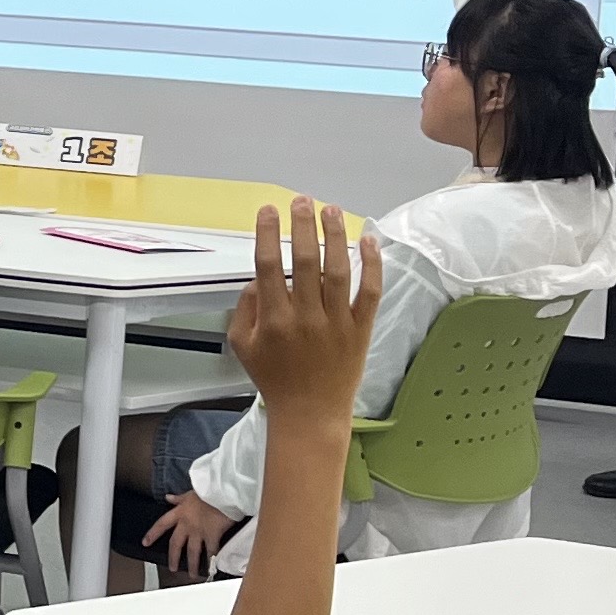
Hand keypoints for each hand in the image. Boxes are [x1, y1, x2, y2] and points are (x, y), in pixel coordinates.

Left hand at [147, 493, 237, 581]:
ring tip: (192, 575)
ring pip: (192, 552)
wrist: (223, 491)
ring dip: (192, 565)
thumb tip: (168, 498)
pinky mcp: (212, 535)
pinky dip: (212, 560)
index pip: (161, 524)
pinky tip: (212, 567)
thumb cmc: (208, 490)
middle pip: (176, 544)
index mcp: (180, 513)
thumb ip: (179, 498)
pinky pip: (211, 551)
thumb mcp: (190, 493)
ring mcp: (199, 531)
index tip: (145, 543)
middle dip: (172, 557)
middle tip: (172, 568)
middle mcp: (186, 524)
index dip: (152, 534)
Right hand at [228, 197, 380, 418]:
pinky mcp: (360, 329)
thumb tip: (259, 279)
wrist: (310, 414)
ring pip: (338, 270)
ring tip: (332, 210)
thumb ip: (245, 309)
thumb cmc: (274, 379)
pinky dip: (372, 265)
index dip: (267, 233)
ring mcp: (336, 323)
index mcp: (274, 320)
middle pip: (304, 261)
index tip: (268, 210)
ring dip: (335, 236)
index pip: (268, 266)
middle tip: (302, 200)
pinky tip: (369, 240)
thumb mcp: (243, 346)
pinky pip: (369, 292)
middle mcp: (306, 317)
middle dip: (302, 225)